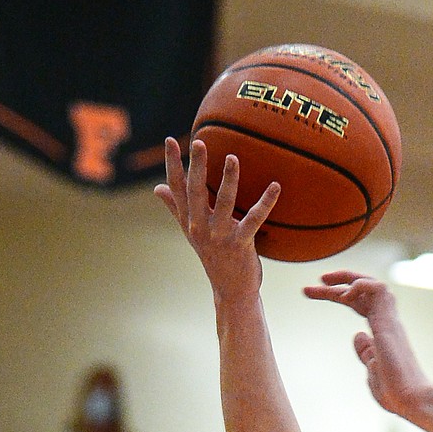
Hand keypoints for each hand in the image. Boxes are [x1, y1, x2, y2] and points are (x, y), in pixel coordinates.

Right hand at [154, 137, 278, 300]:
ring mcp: (220, 236)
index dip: (173, 165)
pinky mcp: (241, 244)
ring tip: (232, 158)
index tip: (169, 140)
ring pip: (224, 202)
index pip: (177, 188)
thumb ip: (175, 208)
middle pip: (196, 191)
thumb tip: (157, 188)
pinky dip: (266, 202)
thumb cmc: (213, 258)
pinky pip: (254, 219)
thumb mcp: (191, 232)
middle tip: (199, 142)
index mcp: (189, 220)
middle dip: (197, 166)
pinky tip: (275, 186)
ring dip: (229, 180)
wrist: (231, 291)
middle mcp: (201, 227)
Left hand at [304, 273, 432, 420]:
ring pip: (371, 284)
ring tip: (323, 282)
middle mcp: (387, 322)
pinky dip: (360, 286)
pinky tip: (345, 296)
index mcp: (382, 332)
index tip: (311, 293)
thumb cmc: (395, 393)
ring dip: (346, 278)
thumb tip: (357, 336)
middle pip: (361, 292)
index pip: (359, 304)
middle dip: (335, 284)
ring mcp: (389, 321)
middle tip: (307, 287)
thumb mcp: (372, 371)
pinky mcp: (389, 323)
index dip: (336, 296)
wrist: (411, 400)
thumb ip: (365, 353)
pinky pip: (377, 289)